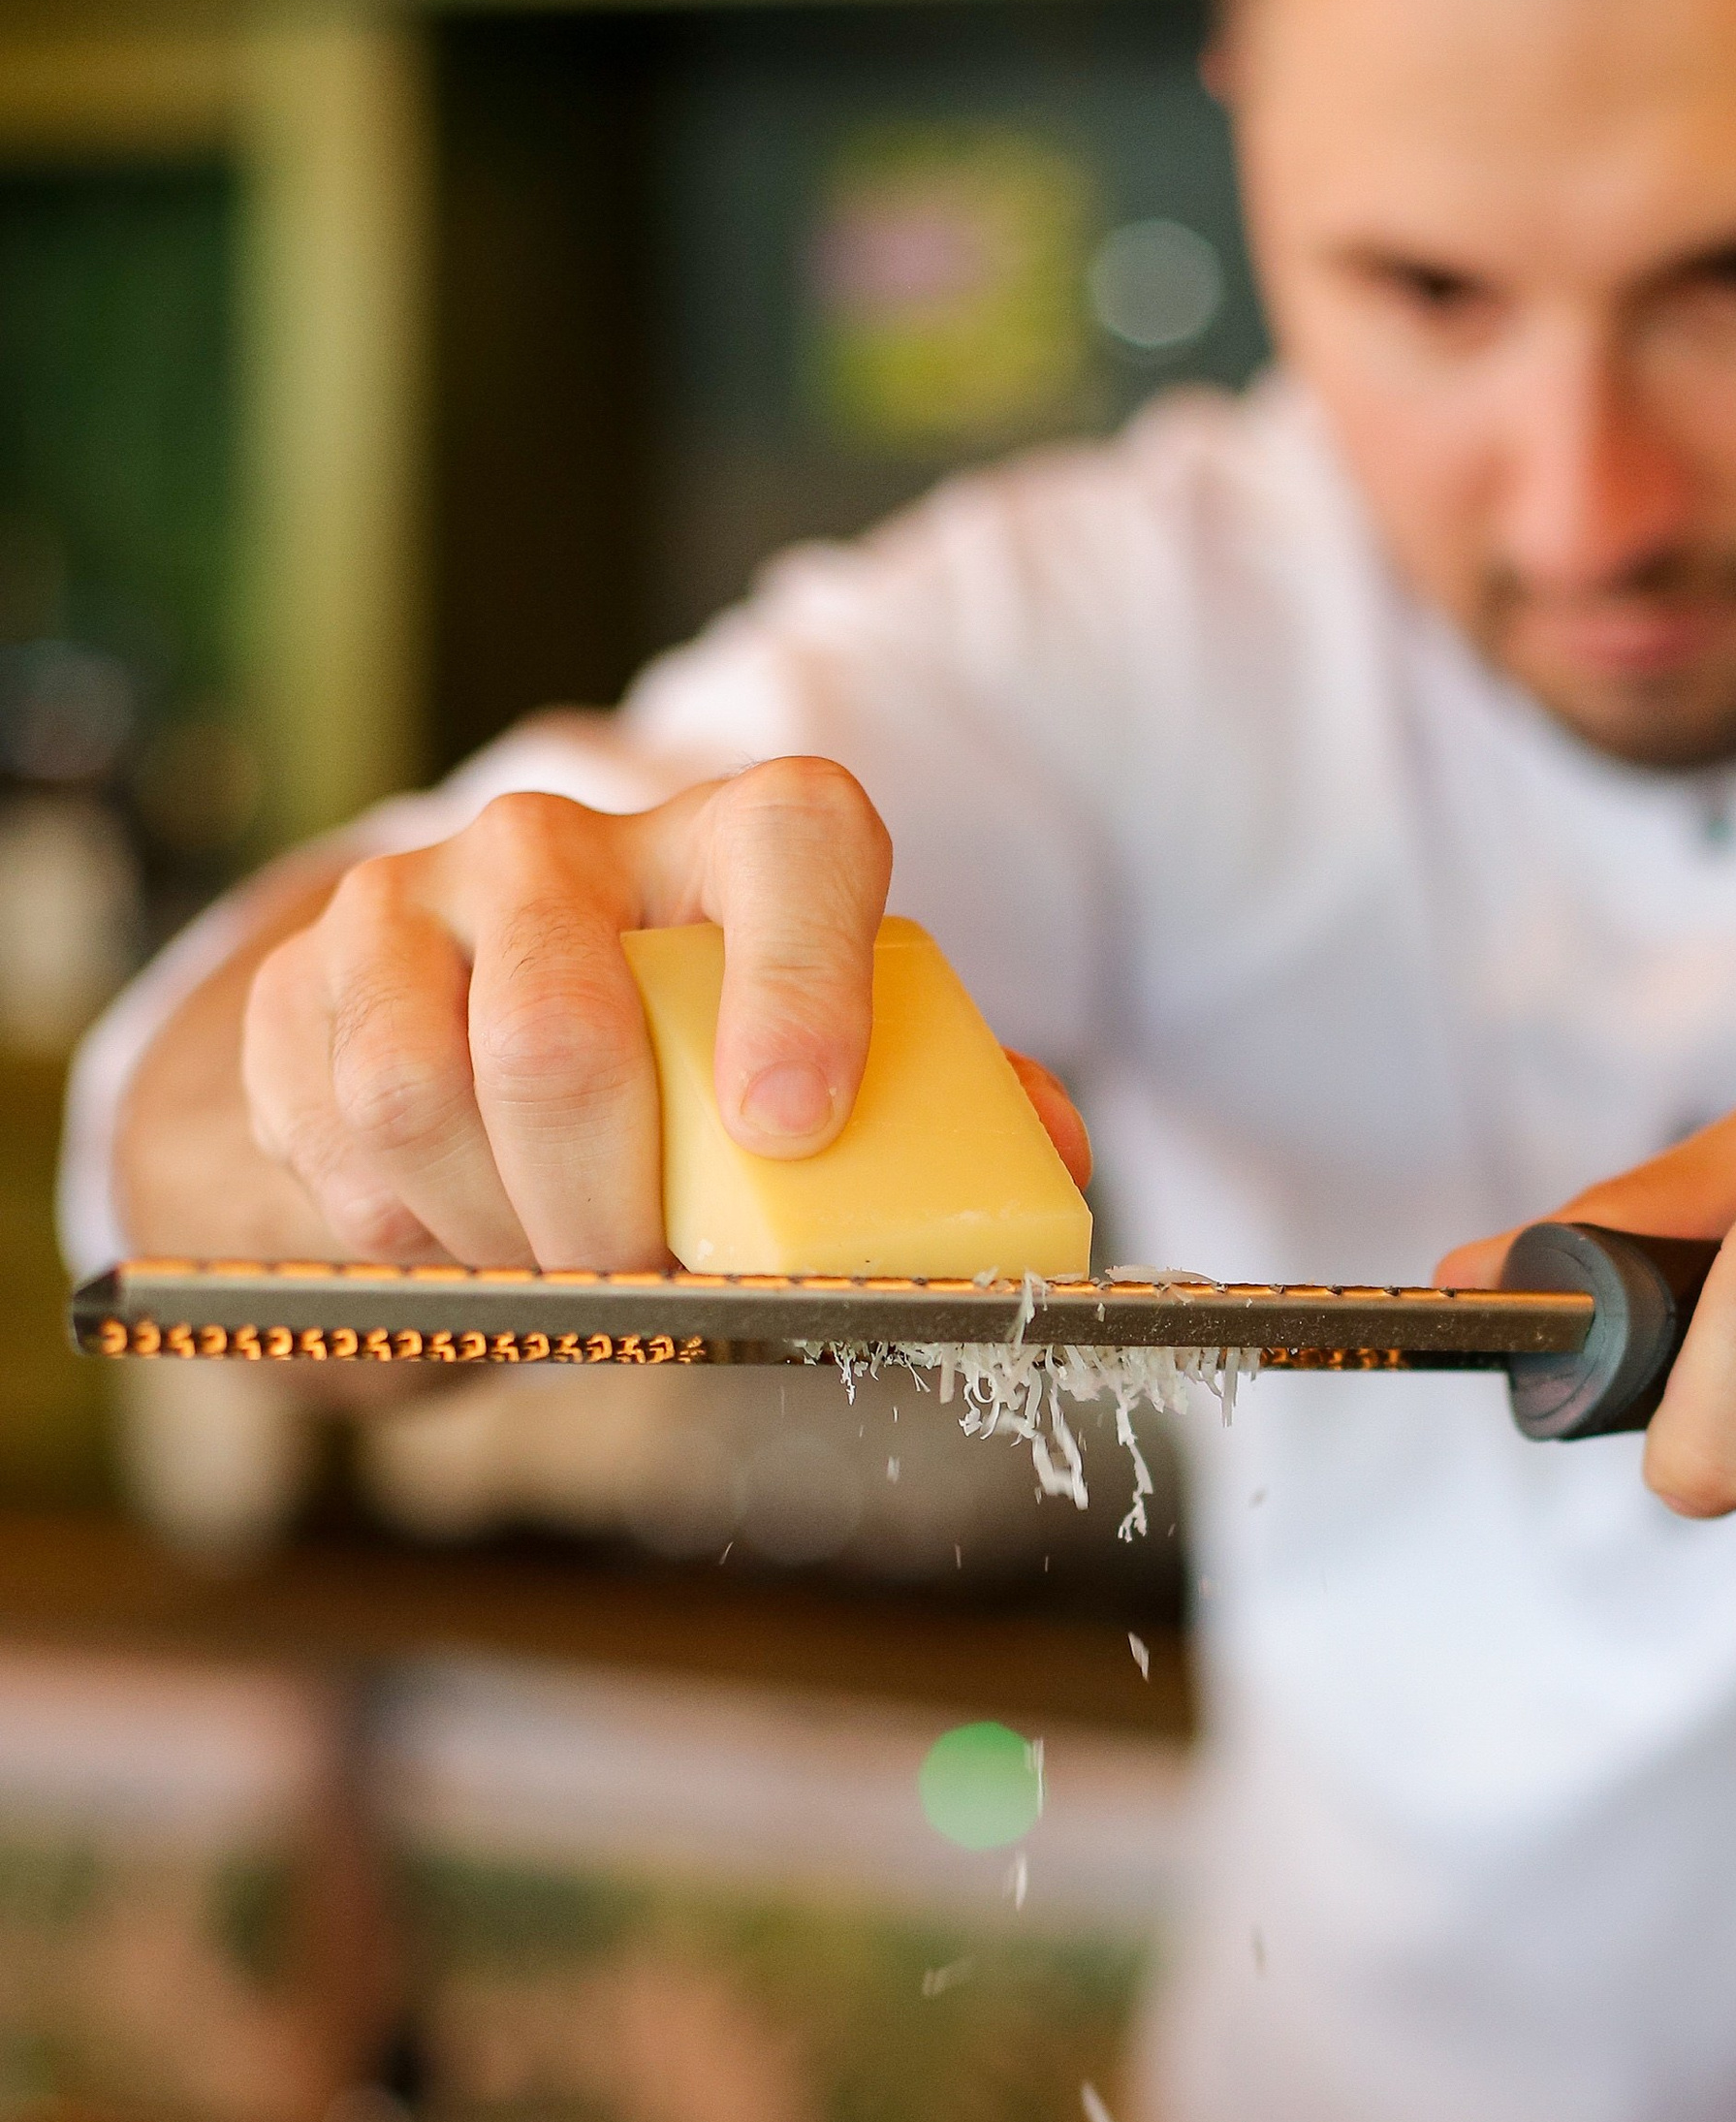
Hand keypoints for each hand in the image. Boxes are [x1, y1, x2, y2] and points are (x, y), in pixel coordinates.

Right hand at [201, 758, 1084, 1270]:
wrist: (465, 1020)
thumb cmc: (698, 1056)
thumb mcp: (825, 1059)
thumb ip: (942, 1101)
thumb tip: (1049, 1156)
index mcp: (738, 840)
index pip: (798, 847)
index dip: (803, 985)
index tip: (796, 1129)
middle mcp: (559, 842)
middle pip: (558, 1034)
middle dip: (604, 1208)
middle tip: (642, 1282)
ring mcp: (411, 904)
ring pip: (419, 1101)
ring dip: (493, 1235)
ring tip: (551, 1268)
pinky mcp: (299, 987)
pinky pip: (334, 1148)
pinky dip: (405, 1236)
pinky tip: (459, 1242)